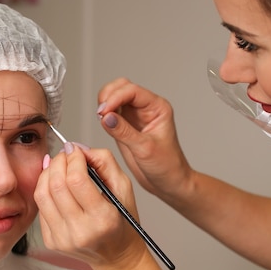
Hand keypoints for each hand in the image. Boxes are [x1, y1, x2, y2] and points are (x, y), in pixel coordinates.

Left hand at [34, 144, 149, 269]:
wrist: (116, 256)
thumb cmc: (122, 221)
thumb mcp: (124, 188)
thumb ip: (105, 162)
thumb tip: (78, 148)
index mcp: (102, 219)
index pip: (76, 180)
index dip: (73, 159)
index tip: (76, 150)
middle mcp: (80, 232)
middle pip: (56, 185)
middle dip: (58, 162)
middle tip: (65, 155)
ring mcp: (62, 239)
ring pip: (42, 195)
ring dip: (47, 173)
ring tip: (58, 166)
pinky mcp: (51, 242)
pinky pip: (41, 207)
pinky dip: (45, 189)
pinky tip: (55, 184)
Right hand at [98, 78, 192, 199]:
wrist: (169, 182)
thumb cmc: (167, 166)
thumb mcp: (145, 149)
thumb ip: (124, 132)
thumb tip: (106, 117)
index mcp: (157, 107)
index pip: (133, 91)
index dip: (116, 97)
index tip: (104, 111)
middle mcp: (146, 108)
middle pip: (122, 87)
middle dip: (108, 96)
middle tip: (101, 114)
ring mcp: (135, 116)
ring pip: (115, 97)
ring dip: (105, 104)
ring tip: (102, 120)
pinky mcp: (126, 126)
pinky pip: (111, 112)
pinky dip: (104, 115)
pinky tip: (103, 124)